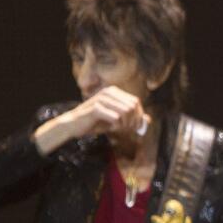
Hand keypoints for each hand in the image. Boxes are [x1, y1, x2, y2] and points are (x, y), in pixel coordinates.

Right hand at [33, 86, 149, 154]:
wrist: (73, 126)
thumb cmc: (95, 123)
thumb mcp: (116, 121)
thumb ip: (132, 119)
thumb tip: (148, 120)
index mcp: (114, 92)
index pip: (135, 102)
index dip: (139, 116)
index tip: (136, 128)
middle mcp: (109, 92)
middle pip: (132, 107)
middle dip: (133, 121)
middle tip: (126, 130)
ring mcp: (102, 98)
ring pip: (126, 112)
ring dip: (124, 124)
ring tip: (117, 129)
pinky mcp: (96, 108)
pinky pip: (116, 118)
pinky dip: (116, 126)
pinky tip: (110, 129)